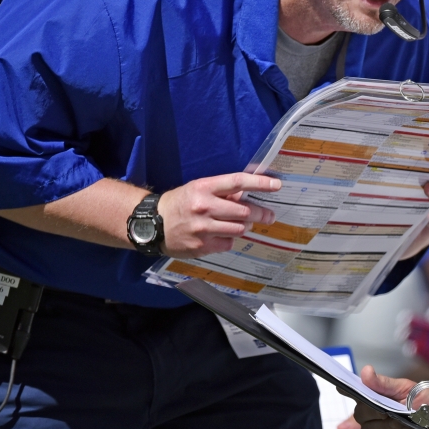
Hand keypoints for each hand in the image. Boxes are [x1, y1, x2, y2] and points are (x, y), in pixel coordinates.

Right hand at [158, 173, 279, 257]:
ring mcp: (203, 229)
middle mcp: (204, 207)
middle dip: (261, 213)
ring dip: (245, 226)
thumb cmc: (180, 203)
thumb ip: (223, 191)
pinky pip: (228, 243)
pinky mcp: (201, 246)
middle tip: (269, 215)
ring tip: (244, 224)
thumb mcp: (198, 189)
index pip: (237, 182)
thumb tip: (250, 193)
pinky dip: (230, 239)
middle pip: (244, 211)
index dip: (260, 183)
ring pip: (239, 229)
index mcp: (204, 188)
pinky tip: (222, 235)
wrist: (152, 224)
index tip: (277, 185)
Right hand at [337, 366, 428, 428]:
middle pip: (360, 415)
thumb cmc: (424, 400)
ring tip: (402, 425)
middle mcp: (372, 412)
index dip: (345, 388)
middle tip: (393, 414)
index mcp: (376, 394)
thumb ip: (385, 383)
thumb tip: (366, 372)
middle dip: (376, 415)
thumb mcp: (408, 388)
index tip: (341, 386)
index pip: (354, 390)